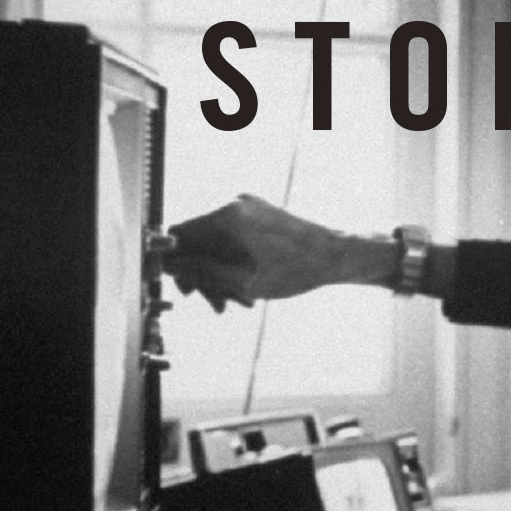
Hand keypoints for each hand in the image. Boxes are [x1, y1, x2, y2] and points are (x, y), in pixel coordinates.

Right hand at [166, 195, 375, 310]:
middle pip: (200, 242)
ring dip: (222, 275)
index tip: (182, 288)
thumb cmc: (297, 270)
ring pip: (218, 244)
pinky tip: (247, 291)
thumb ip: (203, 272)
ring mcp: (249, 208)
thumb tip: (172, 266)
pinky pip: (234, 240)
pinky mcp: (260, 216)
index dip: (175, 263)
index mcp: (228, 216)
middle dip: (204, 276)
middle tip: (216, 305)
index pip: (180, 234)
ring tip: (238, 303)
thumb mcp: (243, 281)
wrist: (338, 256)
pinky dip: (235, 264)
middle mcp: (236, 205)